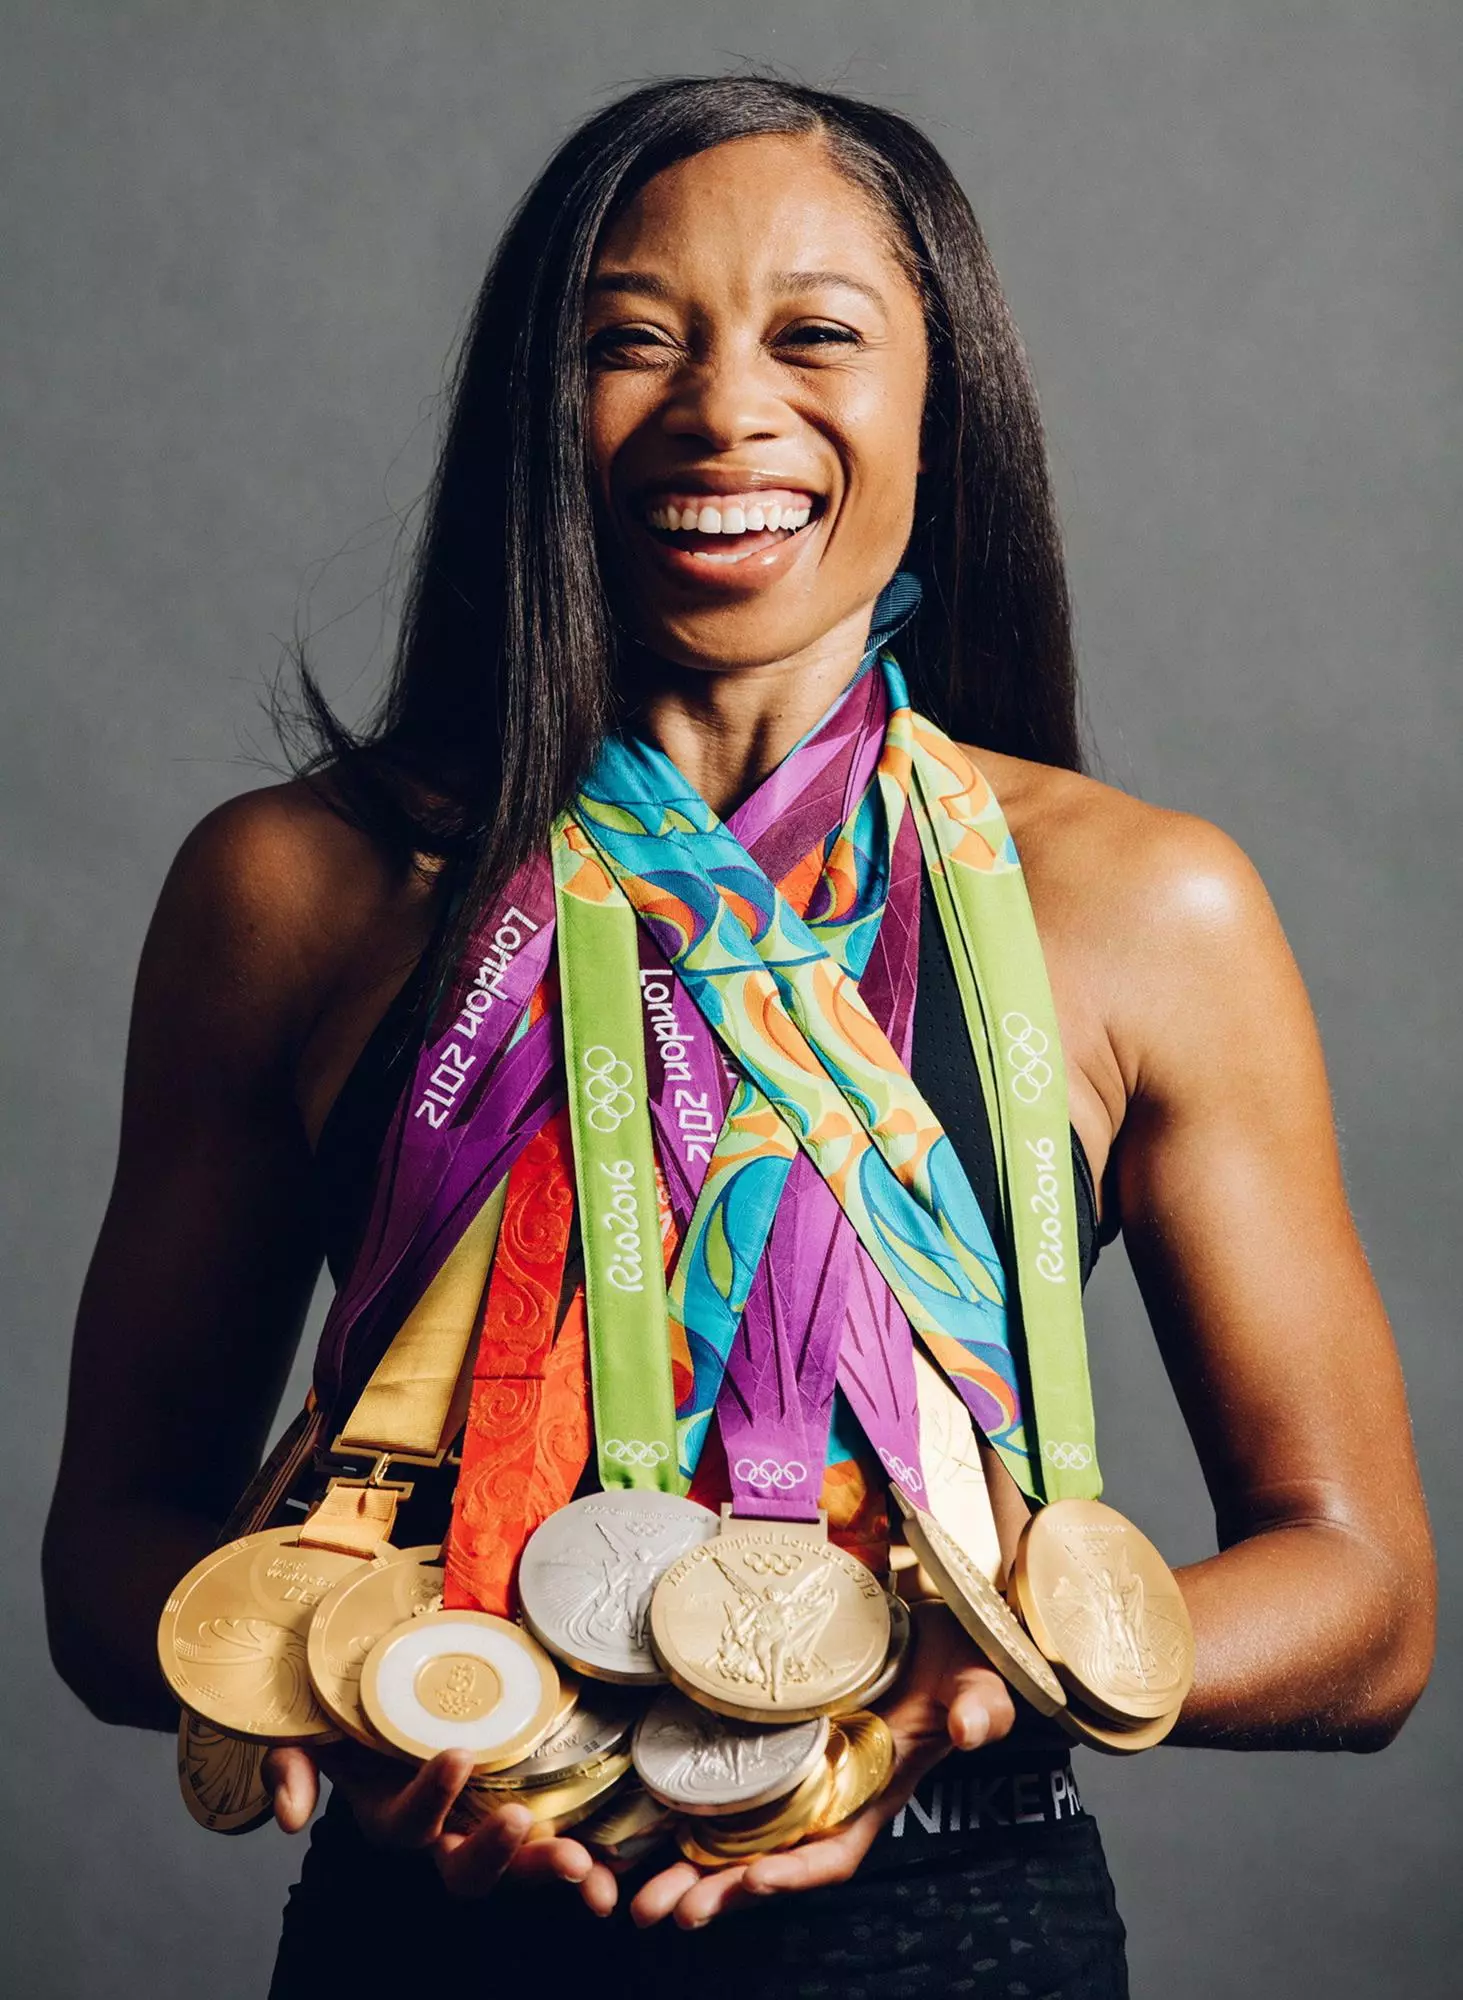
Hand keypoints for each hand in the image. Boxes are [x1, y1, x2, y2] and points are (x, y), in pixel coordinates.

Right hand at [261, 1740, 620, 1913]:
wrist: (388, 1681)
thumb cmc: (349, 1705)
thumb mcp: (307, 1729)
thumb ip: (293, 1765)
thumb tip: (291, 1817)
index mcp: (392, 1814)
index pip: (407, 1825)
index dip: (429, 1799)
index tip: (456, 1753)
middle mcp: (442, 1830)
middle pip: (467, 1871)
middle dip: (496, 1858)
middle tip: (522, 1824)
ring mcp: (486, 1820)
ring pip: (517, 1865)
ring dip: (547, 1867)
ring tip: (582, 1865)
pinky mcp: (528, 1799)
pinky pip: (558, 1837)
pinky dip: (588, 1858)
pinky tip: (614, 1862)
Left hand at [630, 1602, 1015, 1930]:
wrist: (934, 1622)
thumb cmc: (958, 1659)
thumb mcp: (978, 1681)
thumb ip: (981, 1707)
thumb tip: (972, 1729)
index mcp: (870, 1794)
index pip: (833, 1852)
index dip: (795, 1872)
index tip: (754, 1880)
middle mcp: (825, 1792)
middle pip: (767, 1859)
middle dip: (716, 1891)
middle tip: (662, 1911)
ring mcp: (792, 1767)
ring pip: (733, 1833)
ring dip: (688, 1868)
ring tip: (640, 1896)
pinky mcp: (766, 1735)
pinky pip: (721, 1785)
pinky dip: (682, 1809)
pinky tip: (644, 1822)